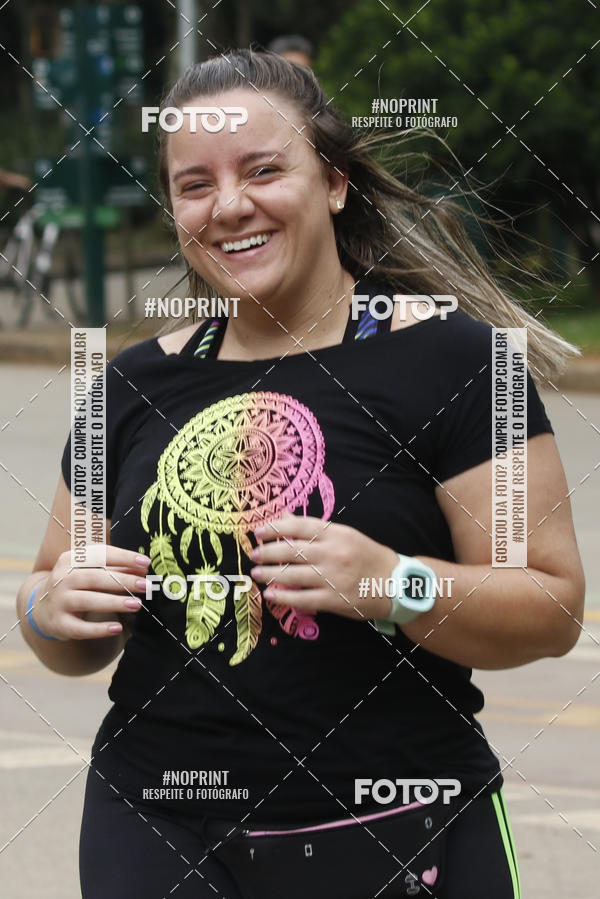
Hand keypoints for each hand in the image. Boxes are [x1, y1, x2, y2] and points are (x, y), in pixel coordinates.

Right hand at [30, 546, 150, 640]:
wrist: (43, 609)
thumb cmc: (76, 585)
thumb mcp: (90, 572)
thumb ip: (114, 568)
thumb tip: (143, 567)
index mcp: (70, 559)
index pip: (99, 554)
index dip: (124, 558)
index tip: (146, 563)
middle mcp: (61, 578)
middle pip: (95, 577)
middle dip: (123, 580)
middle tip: (146, 585)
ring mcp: (58, 601)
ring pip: (88, 601)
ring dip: (114, 603)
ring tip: (137, 605)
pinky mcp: (59, 623)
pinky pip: (80, 628)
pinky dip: (99, 629)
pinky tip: (117, 628)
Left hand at [249, 513, 397, 621]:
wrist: (397, 583)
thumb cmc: (369, 557)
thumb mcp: (347, 535)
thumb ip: (317, 529)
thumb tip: (285, 518)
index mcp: (336, 534)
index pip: (300, 526)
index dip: (275, 528)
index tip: (258, 532)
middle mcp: (333, 553)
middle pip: (291, 551)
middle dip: (267, 552)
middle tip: (254, 555)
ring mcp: (333, 577)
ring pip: (292, 575)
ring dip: (270, 574)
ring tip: (256, 574)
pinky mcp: (334, 600)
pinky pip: (302, 598)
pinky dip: (283, 597)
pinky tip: (270, 595)